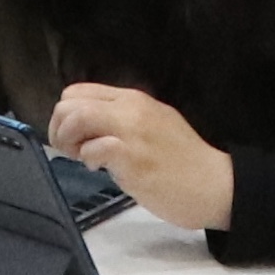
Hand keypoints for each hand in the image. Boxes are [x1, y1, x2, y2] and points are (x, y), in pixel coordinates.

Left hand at [46, 81, 234, 228]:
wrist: (214, 183)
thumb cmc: (183, 161)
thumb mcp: (153, 125)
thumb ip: (121, 121)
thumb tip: (86, 129)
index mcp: (134, 99)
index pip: (78, 92)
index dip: (66, 115)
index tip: (74, 138)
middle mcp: (131, 108)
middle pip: (69, 103)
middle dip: (60, 128)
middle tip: (72, 150)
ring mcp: (131, 131)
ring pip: (76, 118)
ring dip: (69, 142)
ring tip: (84, 159)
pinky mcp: (132, 157)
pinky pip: (92, 148)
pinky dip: (88, 160)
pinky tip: (102, 170)